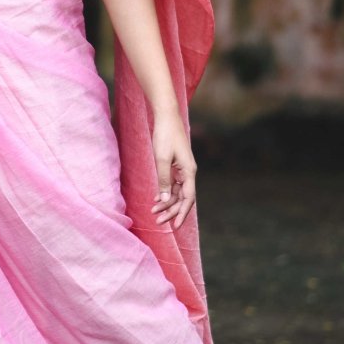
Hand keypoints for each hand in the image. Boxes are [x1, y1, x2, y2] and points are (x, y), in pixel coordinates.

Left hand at [149, 106, 196, 230]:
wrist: (166, 117)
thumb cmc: (165, 136)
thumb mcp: (162, 159)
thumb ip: (164, 180)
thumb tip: (166, 199)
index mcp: (189, 171)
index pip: (188, 198)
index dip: (182, 213)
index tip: (174, 226)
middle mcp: (188, 173)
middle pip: (183, 198)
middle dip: (171, 211)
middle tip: (158, 221)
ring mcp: (182, 170)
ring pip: (177, 193)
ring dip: (167, 203)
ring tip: (154, 212)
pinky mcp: (175, 166)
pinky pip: (172, 185)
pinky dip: (165, 193)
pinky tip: (156, 200)